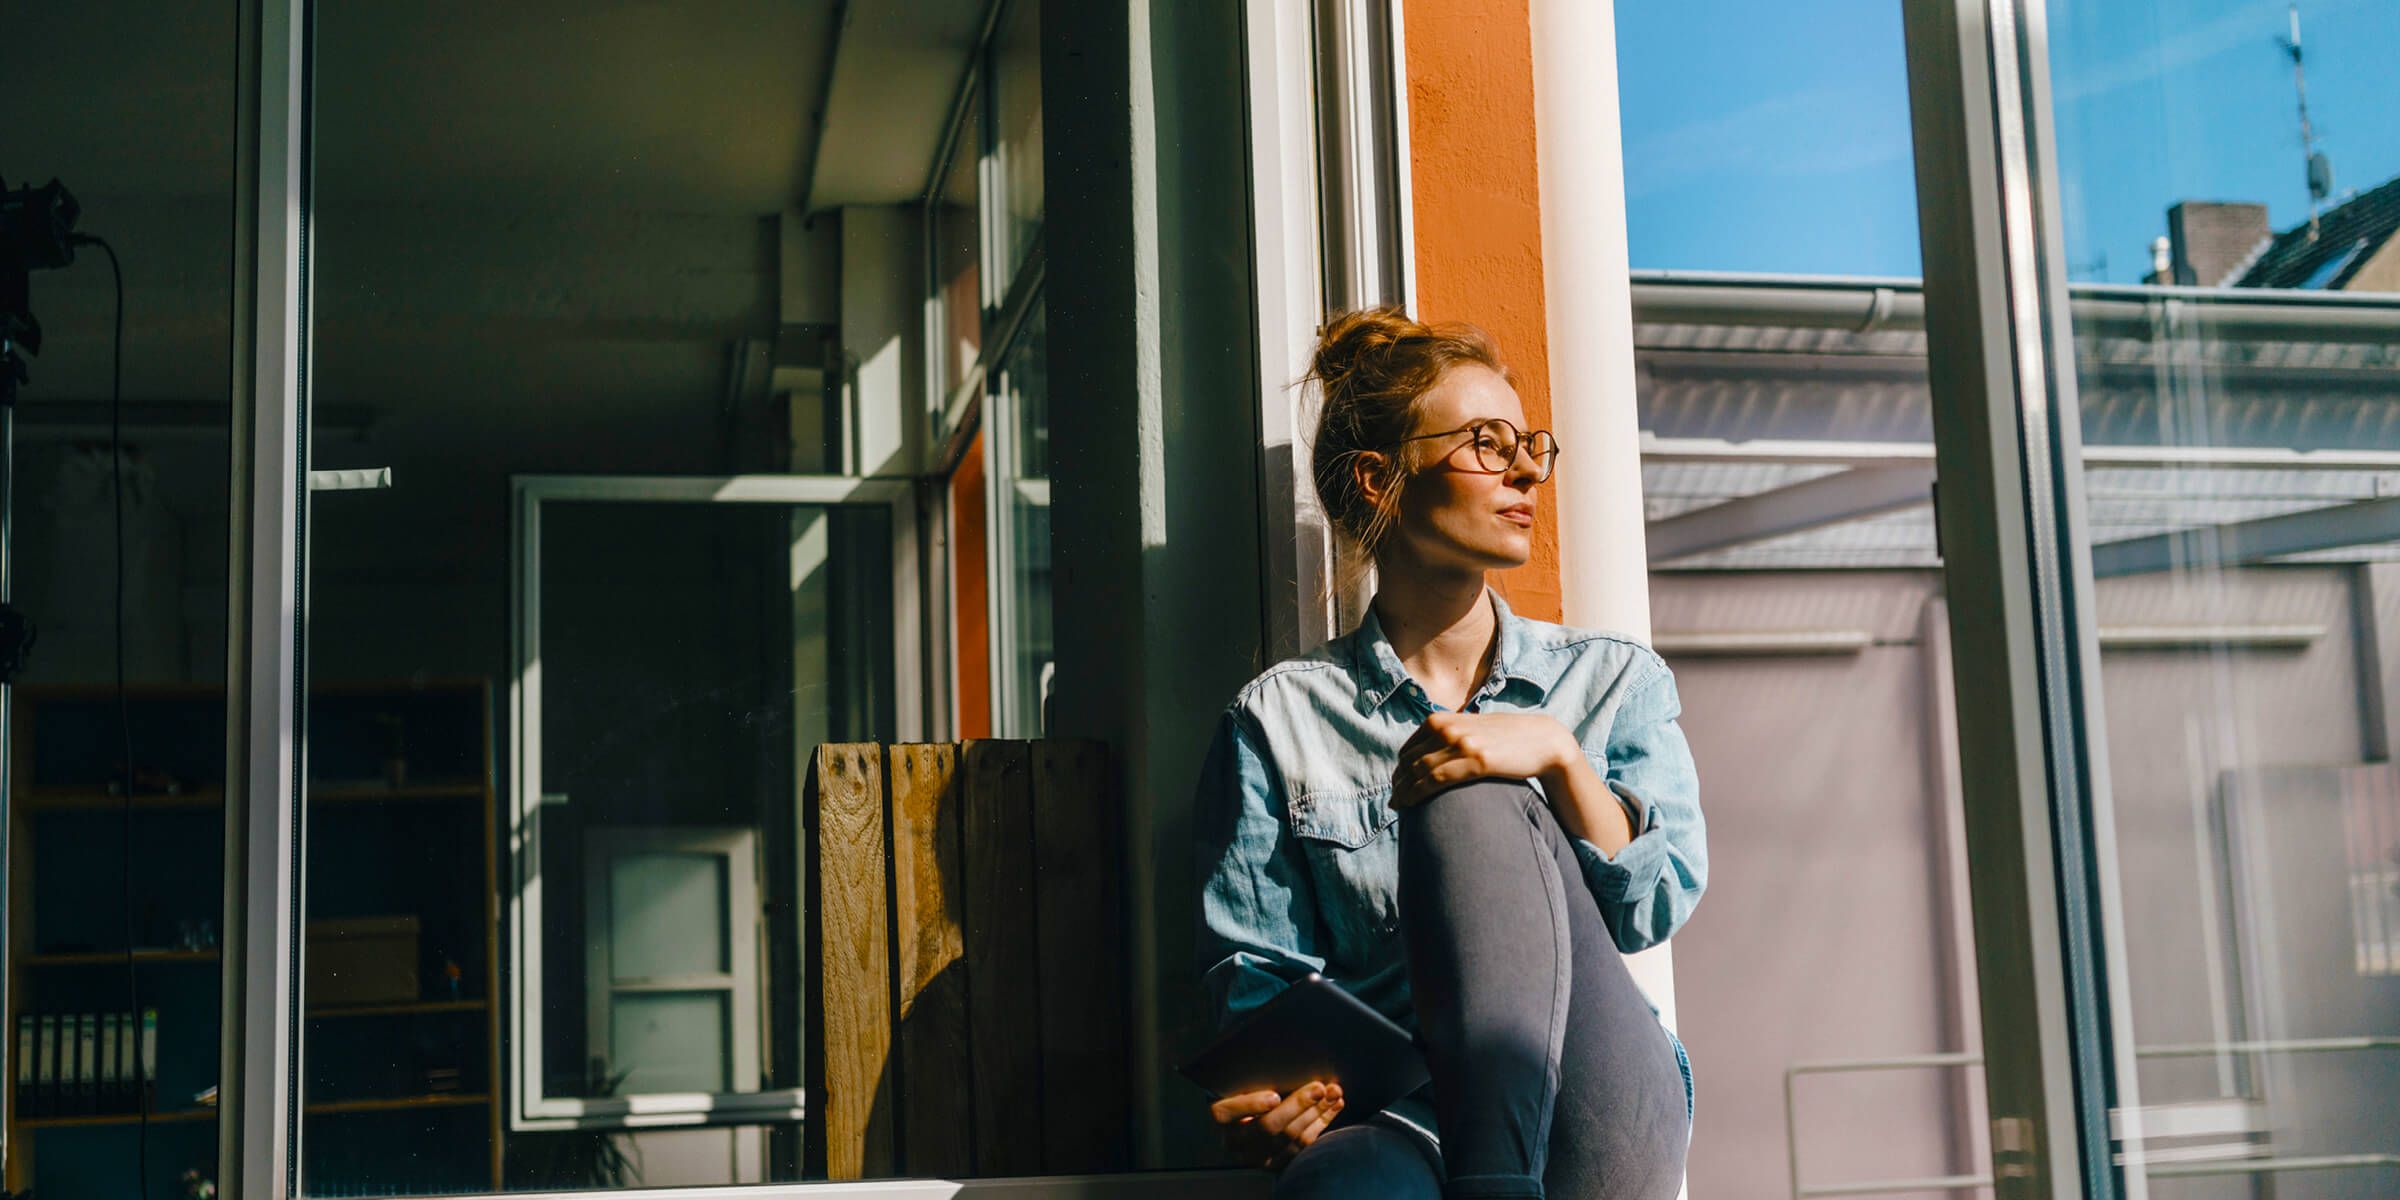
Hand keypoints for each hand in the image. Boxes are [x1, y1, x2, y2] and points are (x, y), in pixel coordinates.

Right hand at [1210, 1080, 1344, 1168]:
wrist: (1248, 1119)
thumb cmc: (1244, 1089)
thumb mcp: (1241, 1081)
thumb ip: (1252, 1075)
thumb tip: (1280, 1058)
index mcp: (1220, 1117)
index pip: (1228, 1112)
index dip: (1251, 1105)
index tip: (1274, 1096)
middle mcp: (1235, 1141)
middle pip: (1267, 1127)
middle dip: (1297, 1106)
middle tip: (1319, 1088)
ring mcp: (1256, 1156)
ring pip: (1290, 1138)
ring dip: (1317, 1113)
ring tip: (1333, 1093)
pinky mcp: (1277, 1163)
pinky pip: (1303, 1146)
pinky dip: (1321, 1124)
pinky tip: (1334, 1106)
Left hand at [1390, 710, 1578, 809]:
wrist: (1543, 740)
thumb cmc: (1506, 739)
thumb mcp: (1471, 730)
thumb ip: (1448, 737)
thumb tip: (1428, 755)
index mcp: (1442, 720)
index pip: (1408, 749)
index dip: (1399, 771)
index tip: (1397, 787)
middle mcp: (1448, 728)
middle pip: (1409, 761)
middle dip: (1399, 783)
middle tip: (1395, 802)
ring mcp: (1462, 743)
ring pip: (1419, 770)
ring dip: (1404, 791)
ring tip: (1399, 807)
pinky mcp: (1477, 760)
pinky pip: (1437, 778)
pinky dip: (1418, 792)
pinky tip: (1411, 804)